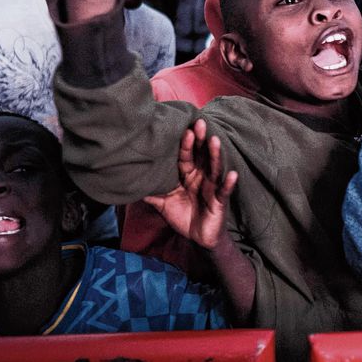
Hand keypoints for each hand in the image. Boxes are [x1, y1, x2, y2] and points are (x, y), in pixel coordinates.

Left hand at [143, 120, 238, 249]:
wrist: (199, 238)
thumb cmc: (183, 216)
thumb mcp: (163, 205)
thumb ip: (151, 193)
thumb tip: (129, 184)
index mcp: (187, 175)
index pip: (186, 156)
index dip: (185, 144)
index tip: (183, 128)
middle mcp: (201, 177)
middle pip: (202, 156)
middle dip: (201, 140)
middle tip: (200, 123)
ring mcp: (211, 188)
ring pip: (214, 168)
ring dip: (215, 155)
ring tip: (214, 141)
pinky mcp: (220, 201)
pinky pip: (224, 191)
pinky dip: (228, 183)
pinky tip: (232, 174)